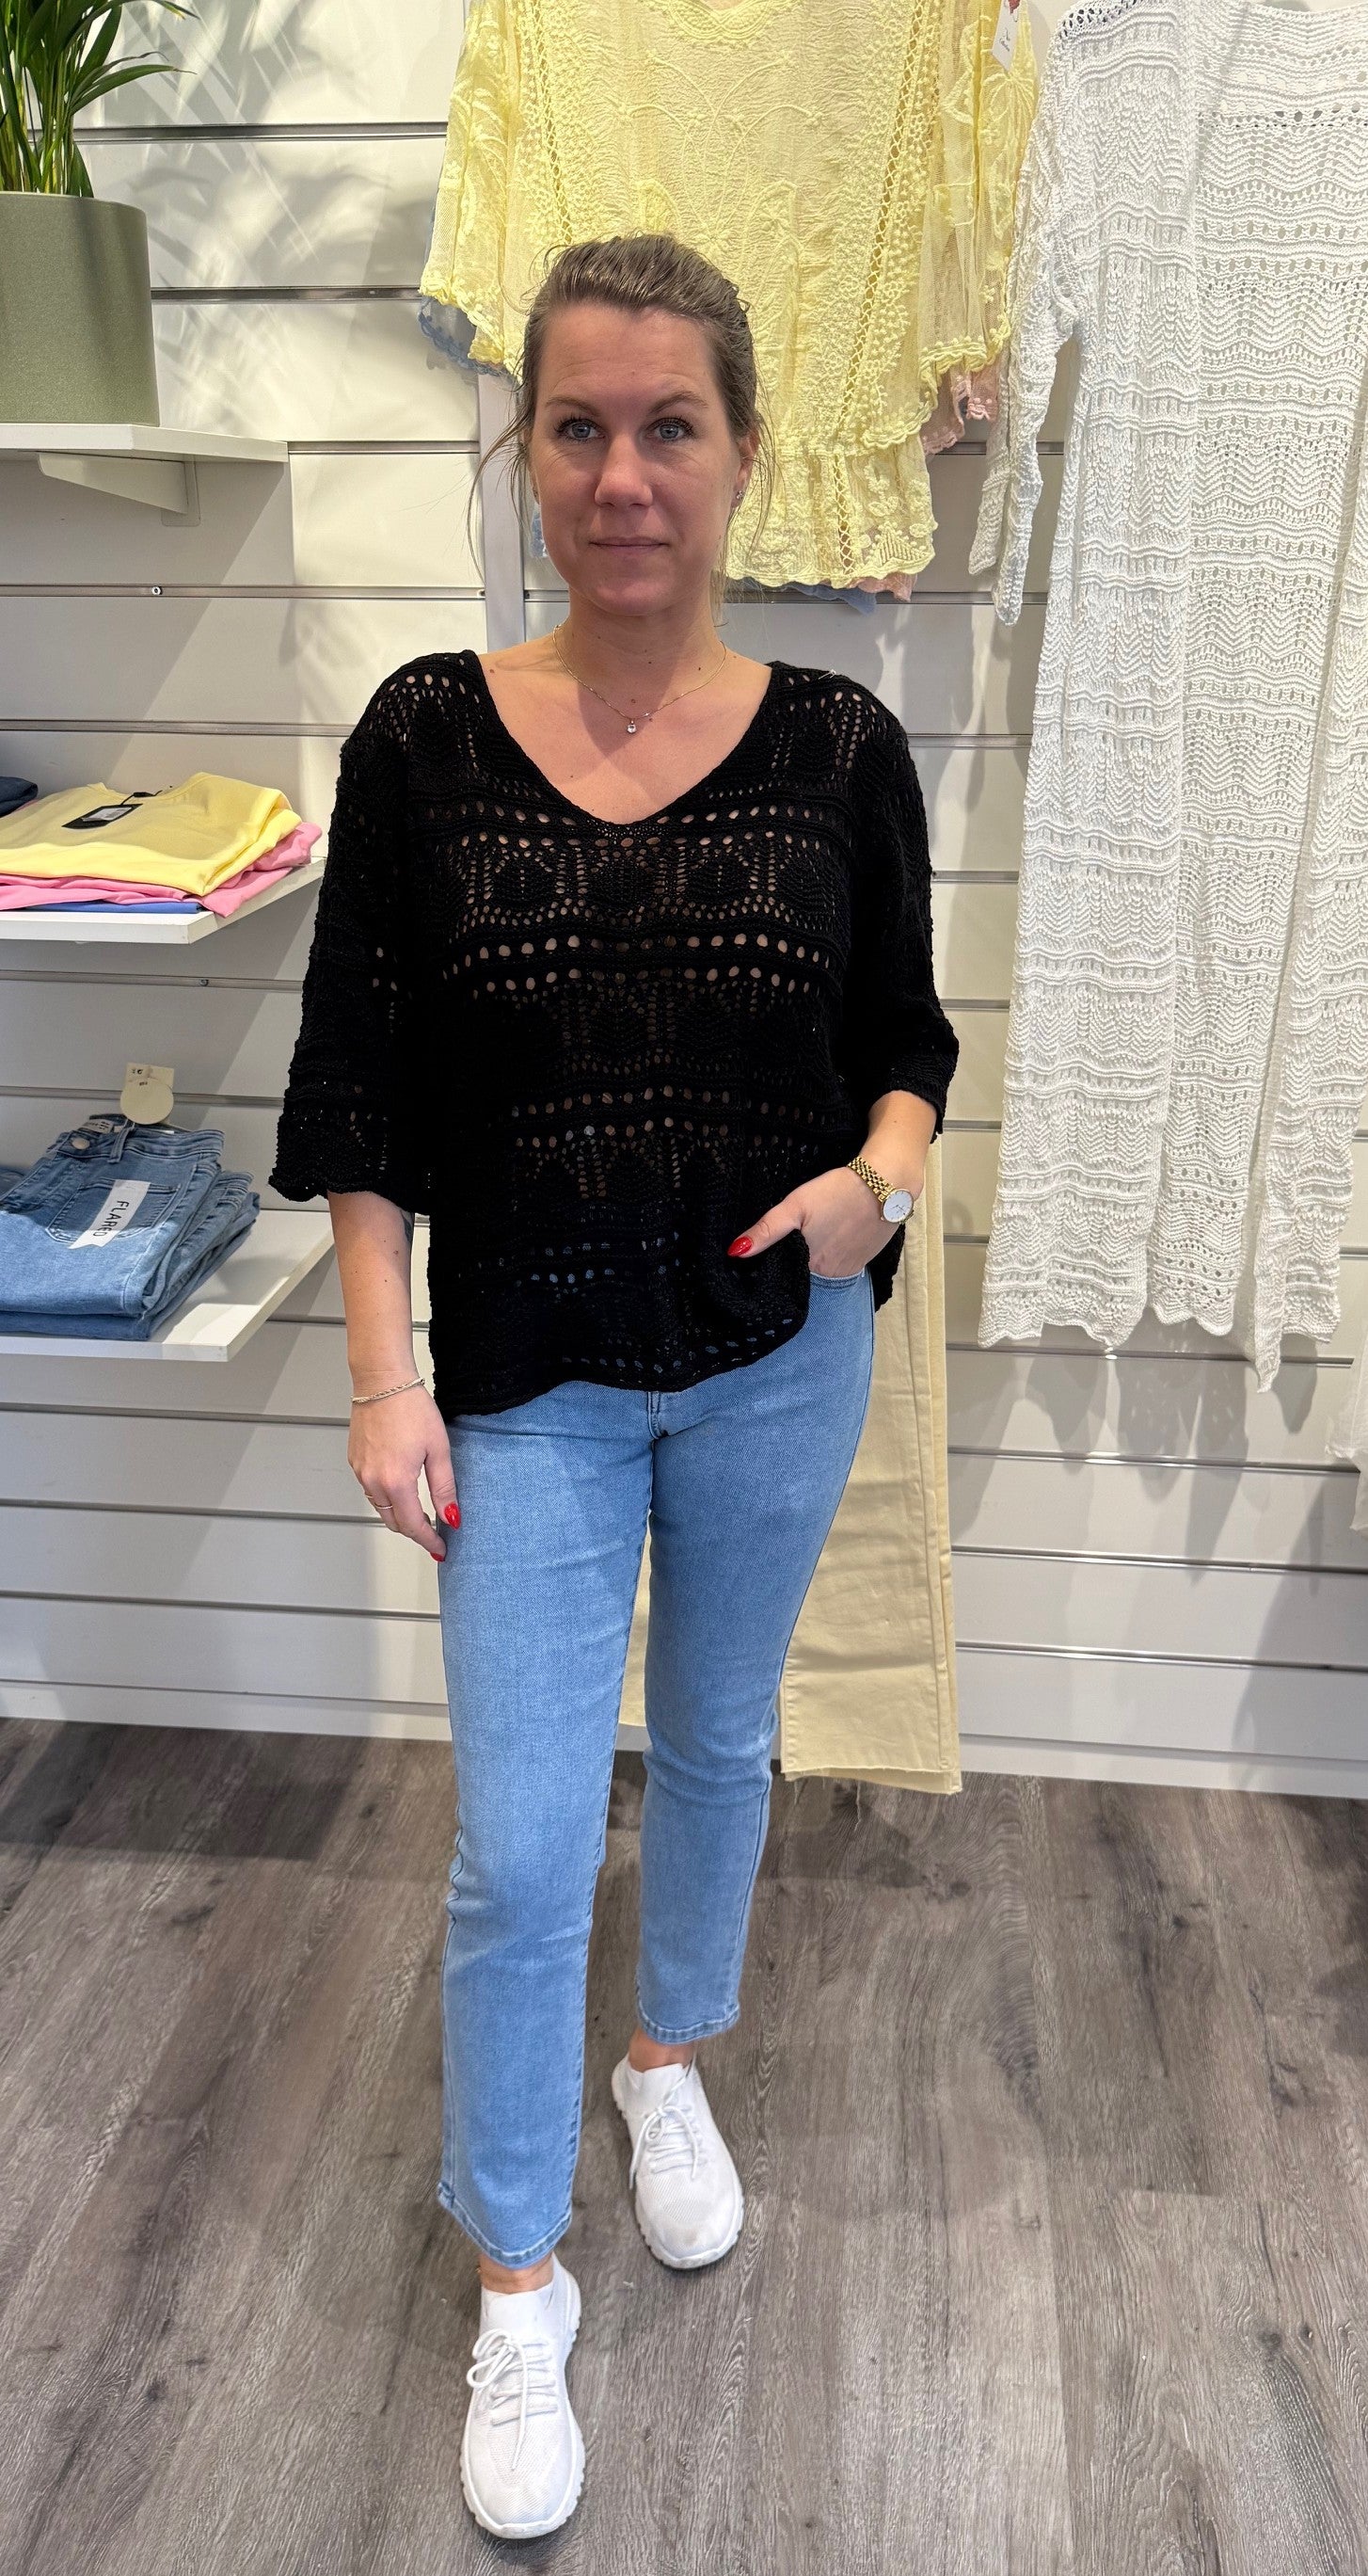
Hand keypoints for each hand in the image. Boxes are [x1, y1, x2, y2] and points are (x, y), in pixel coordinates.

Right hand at [348, 1385, 458, 1559]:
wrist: (382, 1381)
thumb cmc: (411, 1407)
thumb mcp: (439, 1449)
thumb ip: (444, 1487)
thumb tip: (451, 1517)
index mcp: (396, 1481)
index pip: (414, 1526)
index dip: (429, 1541)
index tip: (440, 1549)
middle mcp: (373, 1481)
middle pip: (394, 1522)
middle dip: (415, 1531)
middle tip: (435, 1532)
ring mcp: (360, 1472)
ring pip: (380, 1508)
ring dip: (399, 1515)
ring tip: (420, 1513)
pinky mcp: (354, 1461)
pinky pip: (370, 1490)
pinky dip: (386, 1497)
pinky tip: (401, 1488)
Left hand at [727, 1163, 920, 1276]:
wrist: (886, 1184)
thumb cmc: (837, 1192)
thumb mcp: (795, 1206)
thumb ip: (766, 1231)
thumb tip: (734, 1253)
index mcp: (807, 1265)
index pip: (781, 1275)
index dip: (773, 1264)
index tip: (766, 1254)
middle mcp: (828, 1276)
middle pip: (801, 1275)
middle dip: (793, 1262)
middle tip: (792, 1238)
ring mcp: (848, 1271)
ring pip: (821, 1271)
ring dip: (813, 1260)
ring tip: (812, 1236)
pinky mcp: (863, 1262)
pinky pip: (840, 1266)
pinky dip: (832, 1256)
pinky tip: (830, 1238)